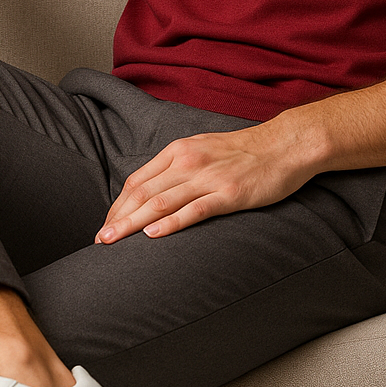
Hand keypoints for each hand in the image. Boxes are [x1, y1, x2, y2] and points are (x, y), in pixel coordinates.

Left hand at [95, 121, 319, 242]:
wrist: (285, 145)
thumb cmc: (245, 151)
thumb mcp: (203, 149)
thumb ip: (178, 167)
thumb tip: (153, 191)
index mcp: (179, 151)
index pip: (137, 180)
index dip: (118, 205)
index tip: (106, 225)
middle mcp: (188, 162)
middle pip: (142, 193)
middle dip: (117, 218)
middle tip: (100, 240)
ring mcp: (208, 178)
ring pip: (160, 203)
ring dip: (132, 224)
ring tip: (113, 241)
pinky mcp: (229, 193)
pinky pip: (193, 210)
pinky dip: (170, 223)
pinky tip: (153, 235)